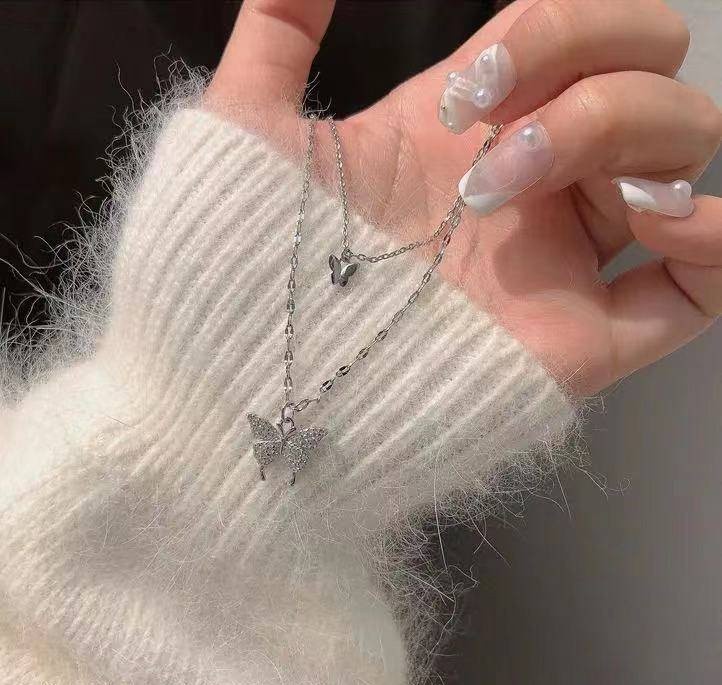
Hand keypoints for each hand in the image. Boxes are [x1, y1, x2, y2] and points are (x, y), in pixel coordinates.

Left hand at [206, 0, 721, 394]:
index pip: (581, 30)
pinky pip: (705, 282)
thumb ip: (278, 31)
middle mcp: (537, 183)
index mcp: (476, 129)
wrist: (263, 376)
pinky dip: (711, 235)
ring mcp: (571, 256)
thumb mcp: (251, 126)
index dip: (551, 29)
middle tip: (489, 140)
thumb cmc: (251, 259)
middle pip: (650, 74)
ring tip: (511, 190)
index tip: (458, 94)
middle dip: (588, 75)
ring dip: (619, 137)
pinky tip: (649, 214)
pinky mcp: (592, 334)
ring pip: (682, 152)